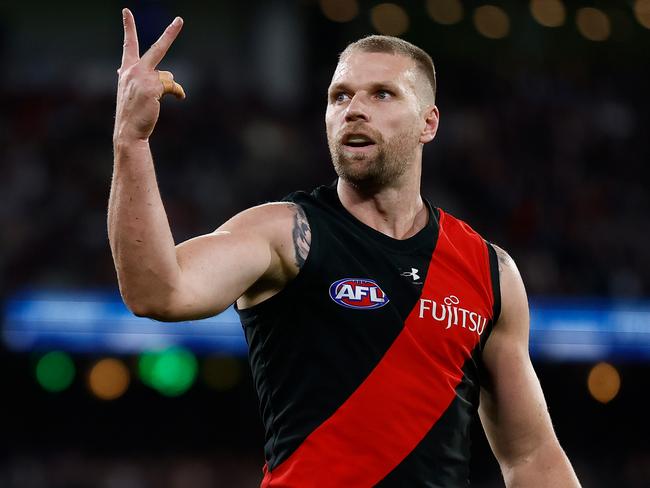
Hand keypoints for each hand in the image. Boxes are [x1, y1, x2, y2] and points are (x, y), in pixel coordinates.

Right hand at [114, 8, 184, 141]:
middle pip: (157, 48)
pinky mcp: (154, 87)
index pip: (128, 45)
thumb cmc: (131, 113)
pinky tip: (178, 98)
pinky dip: (178, 92)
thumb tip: (119, 68)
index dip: (128, 27)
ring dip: (168, 87)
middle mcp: (134, 70)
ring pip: (168, 76)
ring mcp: (144, 78)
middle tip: (180, 20)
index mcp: (127, 70)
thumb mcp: (128, 91)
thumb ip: (129, 77)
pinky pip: (173, 86)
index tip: (127, 11)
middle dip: (170, 33)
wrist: (128, 131)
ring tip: (156, 101)